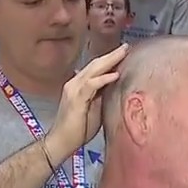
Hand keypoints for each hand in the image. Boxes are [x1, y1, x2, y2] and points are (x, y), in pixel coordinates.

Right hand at [45, 43, 128, 157]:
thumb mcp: (95, 108)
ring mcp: (73, 90)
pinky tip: (115, 74)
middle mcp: (74, 83)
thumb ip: (102, 96)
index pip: (95, 68)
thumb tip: (115, 86)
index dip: (109, 59)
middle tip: (126, 46)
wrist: (62, 141)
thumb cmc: (79, 128)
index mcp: (78, 84)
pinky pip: (91, 85)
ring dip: (109, 61)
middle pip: (95, 65)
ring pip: (93, 70)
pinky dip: (103, 79)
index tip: (124, 52)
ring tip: (123, 52)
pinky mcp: (76, 99)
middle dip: (112, 55)